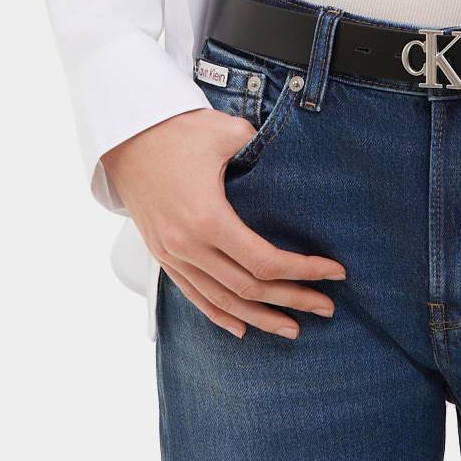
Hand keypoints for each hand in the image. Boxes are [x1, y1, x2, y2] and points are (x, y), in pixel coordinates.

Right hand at [100, 111, 346, 339]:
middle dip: (292, 300)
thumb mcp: (225, 132)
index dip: (304, 271)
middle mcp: (188, 246)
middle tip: (326, 308)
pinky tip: (240, 328)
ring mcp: (172, 255)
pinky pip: (193, 296)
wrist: (125, 138)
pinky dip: (218, 315)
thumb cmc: (176, 131)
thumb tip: (291, 156)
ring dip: (259, 318)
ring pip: (222, 301)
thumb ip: (261, 147)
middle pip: (249, 288)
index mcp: (208, 219)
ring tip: (292, 329)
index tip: (335, 273)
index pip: (265, 261)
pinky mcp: (162, 255)